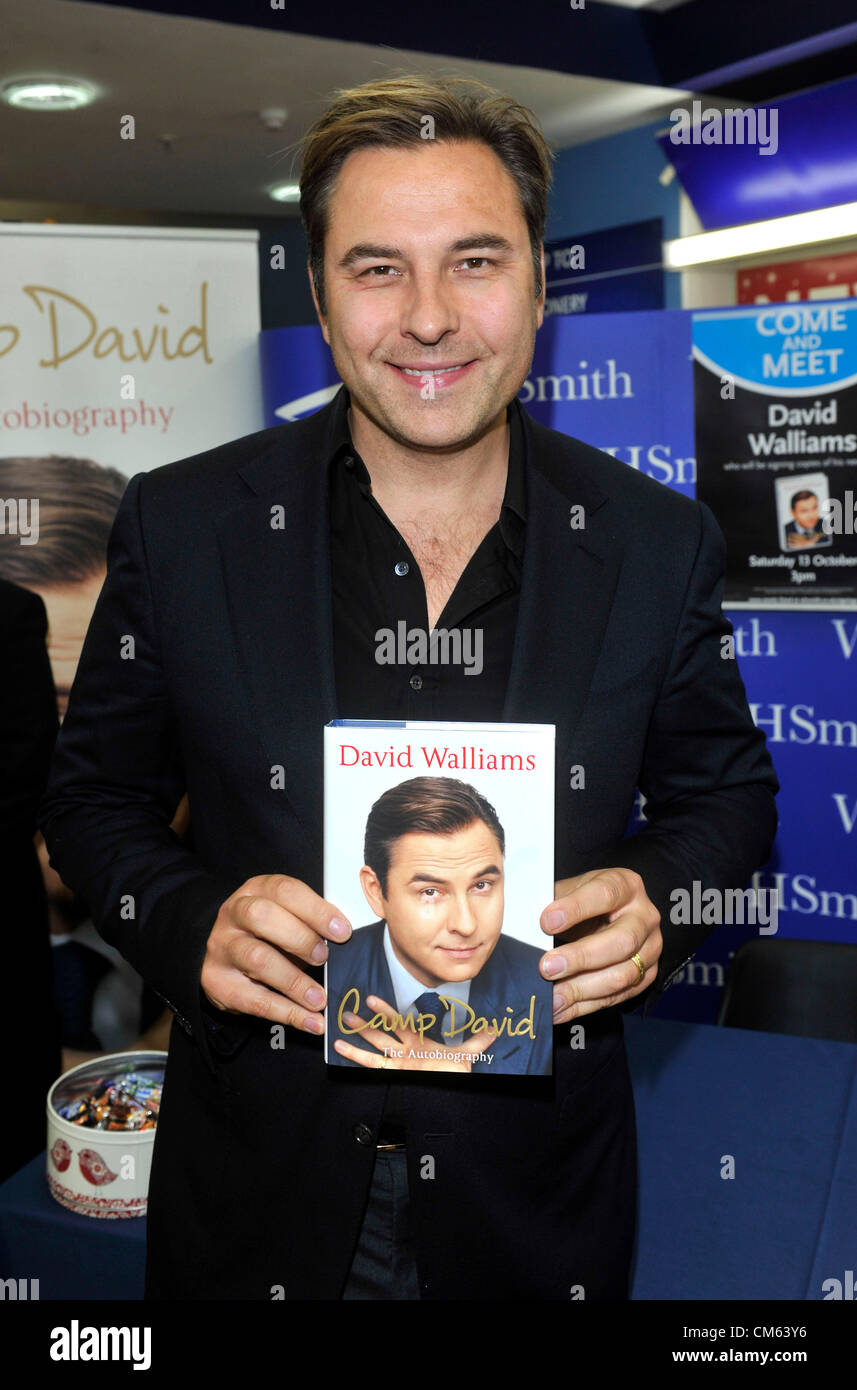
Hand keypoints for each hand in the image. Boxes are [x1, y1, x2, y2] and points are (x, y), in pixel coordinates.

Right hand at [200, 873, 351, 1034]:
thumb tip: (345, 938)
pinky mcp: (218, 983)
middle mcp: (234, 914)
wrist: (226, 959)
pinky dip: (288, 1013)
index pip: (285, 891)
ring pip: (258, 960)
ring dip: (295, 981)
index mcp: (256, 890)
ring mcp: (222, 948)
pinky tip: (311, 1021)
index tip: (342, 931)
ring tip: (320, 999)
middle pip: (262, 917)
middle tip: (324, 957)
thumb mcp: (287, 917)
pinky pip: (255, 1000)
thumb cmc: (268, 935)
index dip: (316, 910)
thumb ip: (311, 921)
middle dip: (300, 938)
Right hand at [333, 995, 496, 1072]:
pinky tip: (341, 1049)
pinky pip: (372, 1065)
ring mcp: (397, 1063)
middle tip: (348, 1013)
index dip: (385, 1011)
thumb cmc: (454, 1074)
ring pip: (374, 1047)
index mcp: (417, 1042)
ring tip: (342, 1026)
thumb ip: (478, 1040)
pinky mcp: (395, 1074)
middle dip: (366, 1025)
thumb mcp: (467, 1054)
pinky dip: (356, 1058)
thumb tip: (494, 1029)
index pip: (399, 1022)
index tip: (371, 1000)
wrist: (451, 1092)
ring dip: (359, 1038)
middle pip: (381, 1034)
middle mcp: (404, 1051)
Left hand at [539, 868, 661, 1022]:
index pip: (604, 895)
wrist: (613, 915)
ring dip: (582, 989)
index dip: (575, 909)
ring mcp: (650, 949)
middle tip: (546, 968)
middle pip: (621, 941)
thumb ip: (553, 902)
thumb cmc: (587, 900)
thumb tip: (522, 922)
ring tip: (551, 996)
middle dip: (580, 958)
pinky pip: (617, 997)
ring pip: (622, 975)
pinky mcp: (646, 977)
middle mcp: (645, 917)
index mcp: (626, 886)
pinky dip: (585, 1006)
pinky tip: (559, 1009)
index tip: (545, 922)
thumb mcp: (572, 890)